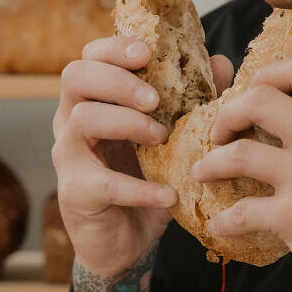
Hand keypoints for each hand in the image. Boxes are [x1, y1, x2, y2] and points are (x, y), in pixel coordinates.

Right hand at [53, 36, 234, 276]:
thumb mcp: (173, 138)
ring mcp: (68, 157)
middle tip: (156, 99)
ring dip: (127, 123)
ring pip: (82, 120)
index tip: (148, 54)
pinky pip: (102, 183)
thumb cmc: (146, 180)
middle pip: (75, 77)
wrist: (126, 243)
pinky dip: (138, 188)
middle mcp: (71, 121)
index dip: (115, 48)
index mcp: (93, 100)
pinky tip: (168, 194)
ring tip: (162, 138)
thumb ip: (195, 100)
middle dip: (118, 80)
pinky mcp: (75, 194)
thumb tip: (222, 63)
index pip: (89, 57)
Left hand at [190, 56, 291, 291]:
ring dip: (211, 163)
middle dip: (227, 114)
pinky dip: (222, 220)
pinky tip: (219, 224)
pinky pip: (240, 211)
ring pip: (238, 153)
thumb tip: (291, 122)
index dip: (266, 75)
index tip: (250, 94)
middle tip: (219, 134)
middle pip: (258, 99)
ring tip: (202, 172)